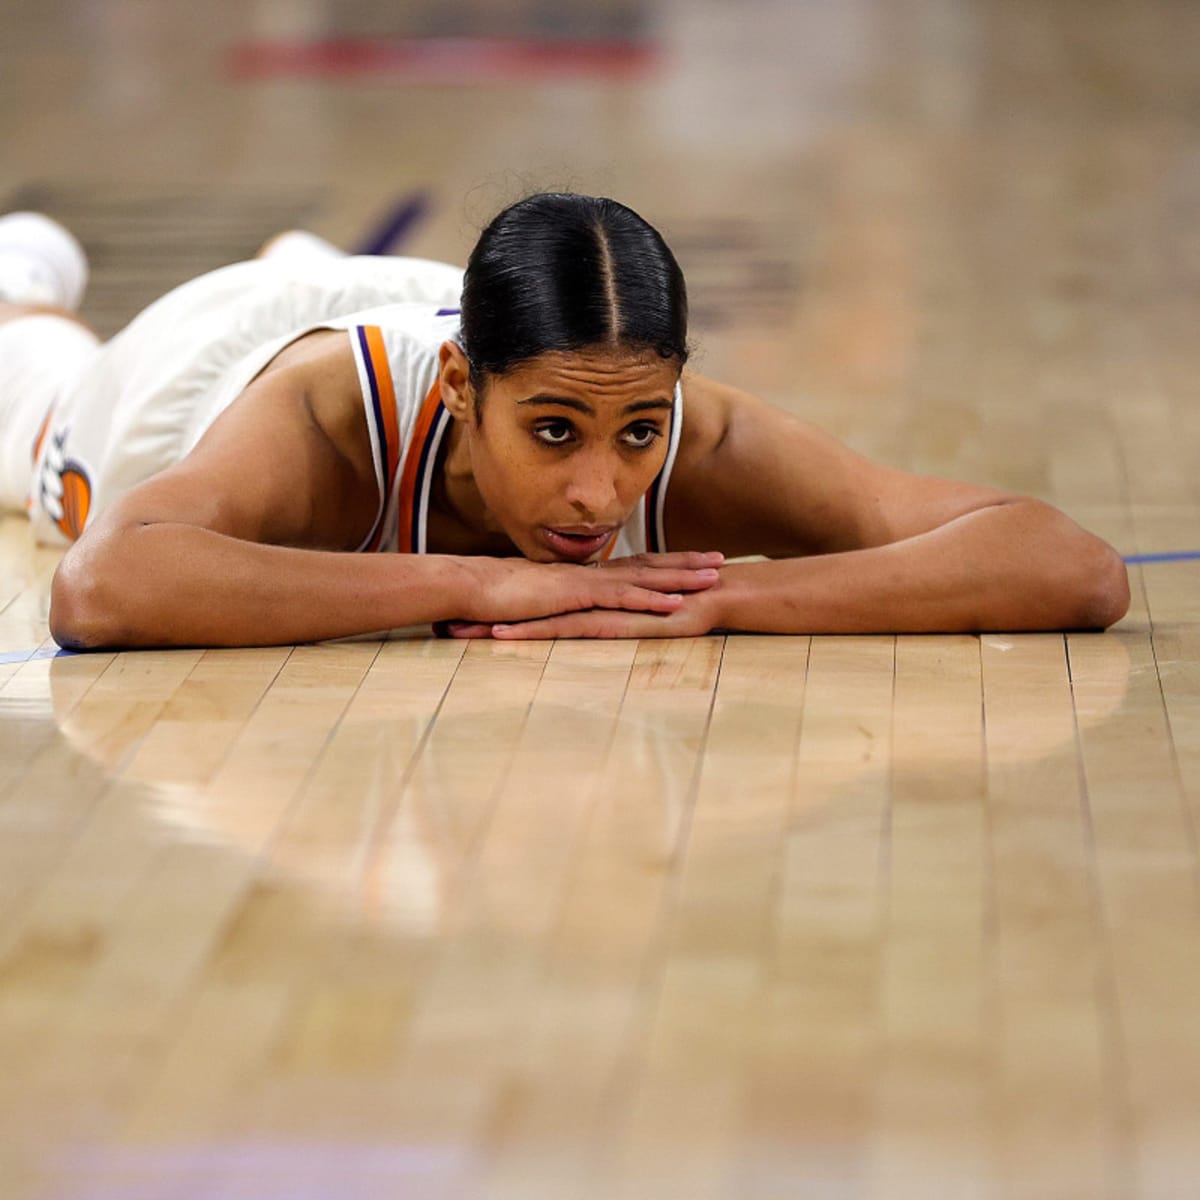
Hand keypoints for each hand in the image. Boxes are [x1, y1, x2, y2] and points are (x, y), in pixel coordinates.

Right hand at [445, 551, 724, 632]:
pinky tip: (676, 603)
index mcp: (584, 575)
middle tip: (722, 560)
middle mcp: (591, 573)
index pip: (634, 566)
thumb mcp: (539, 602)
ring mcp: (587, 582)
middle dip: (687, 563)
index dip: (666, 563)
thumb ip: (560, 603)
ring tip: (715, 578)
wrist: (472, 587)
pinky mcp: (578, 596)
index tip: (694, 560)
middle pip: (649, 565)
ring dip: (681, 577)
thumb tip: (570, 610)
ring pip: (644, 577)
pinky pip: (622, 598)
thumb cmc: (498, 596)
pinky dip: (651, 598)